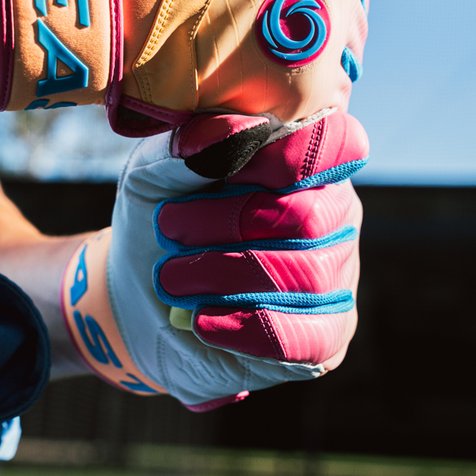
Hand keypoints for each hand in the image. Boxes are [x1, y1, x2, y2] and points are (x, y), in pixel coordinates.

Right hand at [0, 0, 371, 138]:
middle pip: (349, 10)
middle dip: (316, 29)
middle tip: (269, 44)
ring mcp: (332, 26)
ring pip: (337, 60)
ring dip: (304, 68)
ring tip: (252, 75)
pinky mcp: (309, 85)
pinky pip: (314, 104)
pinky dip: (283, 105)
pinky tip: (248, 98)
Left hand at [57, 110, 368, 409]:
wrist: (137, 301)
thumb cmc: (162, 222)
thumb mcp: (156, 174)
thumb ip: (188, 148)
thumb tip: (220, 137)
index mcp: (308, 160)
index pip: (338, 144)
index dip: (287, 153)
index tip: (213, 166)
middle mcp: (335, 215)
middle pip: (308, 216)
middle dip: (227, 222)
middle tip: (168, 229)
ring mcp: (336, 278)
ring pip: (305, 275)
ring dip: (223, 274)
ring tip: (170, 278)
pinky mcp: (326, 338)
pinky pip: (306, 337)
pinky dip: (245, 327)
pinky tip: (201, 320)